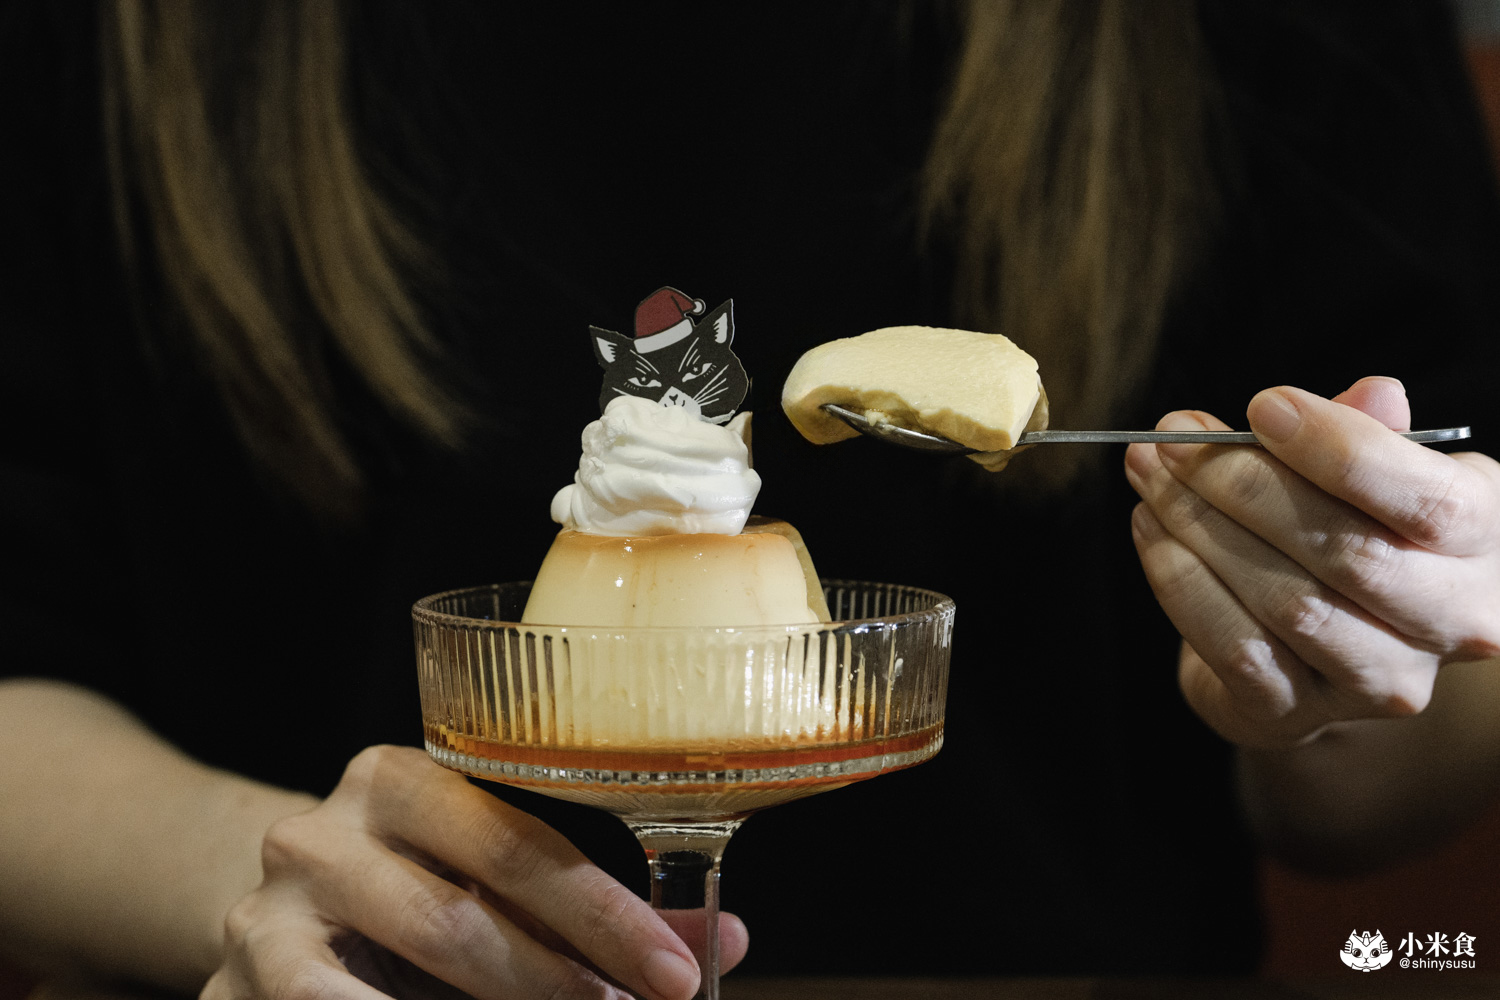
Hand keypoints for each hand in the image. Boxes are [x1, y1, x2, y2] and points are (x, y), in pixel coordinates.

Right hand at [204, 746, 747, 999]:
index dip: (606, 918)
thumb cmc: (415, 898)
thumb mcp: (495, 892)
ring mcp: (265, 911)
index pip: (518, 845)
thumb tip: (726, 940)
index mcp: (399, 779)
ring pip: (392, 975)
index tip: (678, 976)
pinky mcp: (233, 983)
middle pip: (457, 918)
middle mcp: (321, 830)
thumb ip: (599, 919)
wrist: (274, 924)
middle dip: (557, 985)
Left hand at [1125, 376, 1499, 748]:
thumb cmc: (1350, 532)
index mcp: (1484, 543)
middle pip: (1346, 551)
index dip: (1339, 448)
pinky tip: (1150, 530)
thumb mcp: (1374, 476)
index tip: (1263, 406)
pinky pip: (1234, 646)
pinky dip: (1180, 580)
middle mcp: (1452, 623)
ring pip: (1286, 602)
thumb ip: (1370, 433)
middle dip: (1244, 483)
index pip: (1427, 499)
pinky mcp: (1299, 714)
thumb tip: (1375, 394)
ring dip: (1199, 526)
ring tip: (1151, 473)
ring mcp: (1379, 680)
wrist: (1316, 650)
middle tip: (1175, 436)